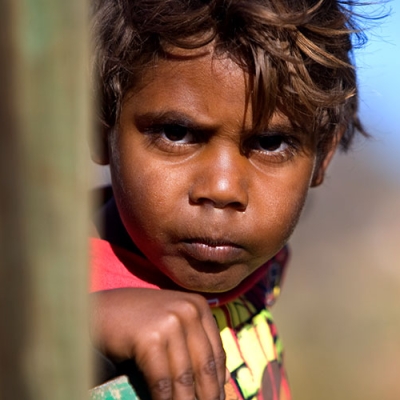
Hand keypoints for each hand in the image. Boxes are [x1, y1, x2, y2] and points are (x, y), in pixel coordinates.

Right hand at [90, 288, 226, 399]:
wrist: (102, 311)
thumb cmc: (139, 321)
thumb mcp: (174, 322)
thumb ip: (195, 343)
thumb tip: (221, 381)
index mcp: (198, 306)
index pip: (217, 352)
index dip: (218, 383)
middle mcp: (188, 311)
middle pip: (205, 366)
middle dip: (207, 396)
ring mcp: (169, 323)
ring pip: (184, 377)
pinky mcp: (150, 339)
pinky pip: (162, 382)